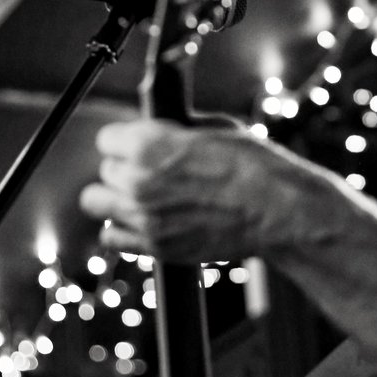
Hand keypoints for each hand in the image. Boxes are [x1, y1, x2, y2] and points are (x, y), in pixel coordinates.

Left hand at [80, 119, 345, 262]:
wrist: (279, 210)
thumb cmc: (256, 165)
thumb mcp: (214, 129)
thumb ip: (174, 131)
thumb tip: (158, 132)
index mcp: (150, 144)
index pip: (106, 139)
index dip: (125, 140)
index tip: (137, 145)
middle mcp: (139, 180)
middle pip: (104, 171)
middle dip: (124, 169)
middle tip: (152, 173)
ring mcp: (145, 217)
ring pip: (96, 203)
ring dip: (115, 198)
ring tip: (141, 197)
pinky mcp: (155, 247)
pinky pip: (111, 237)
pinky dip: (122, 229)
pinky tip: (145, 221)